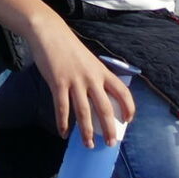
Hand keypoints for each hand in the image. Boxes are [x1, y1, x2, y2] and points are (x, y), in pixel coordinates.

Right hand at [26, 15, 133, 149]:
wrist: (49, 32)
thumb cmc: (68, 47)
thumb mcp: (89, 60)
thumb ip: (95, 76)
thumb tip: (98, 97)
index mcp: (101, 71)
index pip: (122, 92)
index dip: (128, 108)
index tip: (128, 121)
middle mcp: (91, 78)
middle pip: (104, 108)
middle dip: (109, 129)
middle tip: (110, 143)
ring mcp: (75, 81)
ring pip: (84, 112)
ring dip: (86, 132)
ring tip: (88, 145)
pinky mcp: (58, 82)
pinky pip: (62, 107)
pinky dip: (62, 122)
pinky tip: (63, 133)